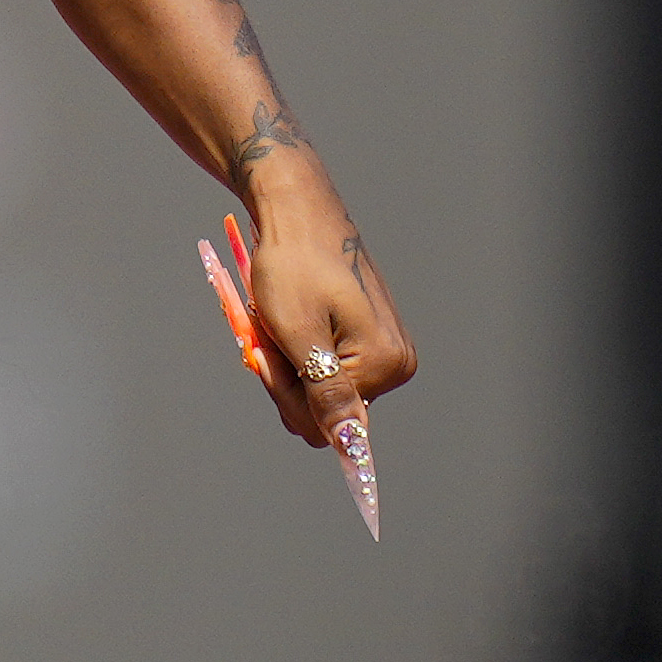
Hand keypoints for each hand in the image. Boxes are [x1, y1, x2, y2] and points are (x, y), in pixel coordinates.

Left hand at [245, 195, 415, 448]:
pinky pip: (324, 365)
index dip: (284, 393)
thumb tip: (353, 451)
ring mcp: (384, 350)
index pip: (324, 426)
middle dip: (284, 377)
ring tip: (277, 320)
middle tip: (266, 332)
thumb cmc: (291, 264)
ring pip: (318, 388)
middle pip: (323, 410)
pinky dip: (297, 349)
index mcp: (385, 365)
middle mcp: (395, 363)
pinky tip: (289, 317)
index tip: (266, 352)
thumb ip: (326, 395)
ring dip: (287, 362)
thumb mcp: (299, 334)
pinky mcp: (368, 337)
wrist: (295, 210)